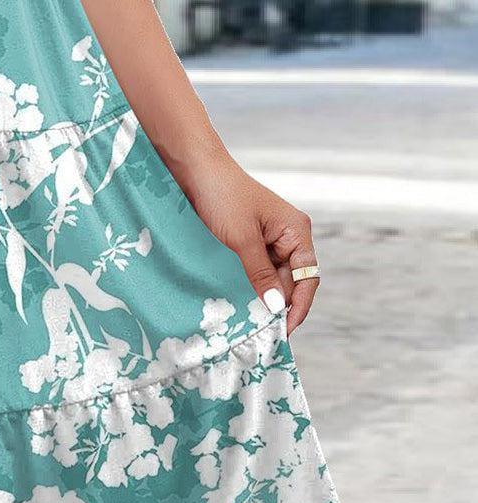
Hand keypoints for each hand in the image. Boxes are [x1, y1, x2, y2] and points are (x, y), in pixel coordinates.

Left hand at [178, 154, 319, 333]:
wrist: (194, 168)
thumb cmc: (222, 196)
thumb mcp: (242, 240)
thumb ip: (261, 274)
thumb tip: (278, 308)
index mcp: (296, 231)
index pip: (308, 278)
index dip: (298, 307)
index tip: (283, 332)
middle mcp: (288, 235)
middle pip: (291, 281)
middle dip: (278, 305)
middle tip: (260, 333)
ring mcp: (268, 238)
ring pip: (271, 277)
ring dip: (261, 297)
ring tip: (248, 322)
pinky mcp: (248, 239)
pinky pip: (255, 269)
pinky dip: (248, 284)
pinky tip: (238, 301)